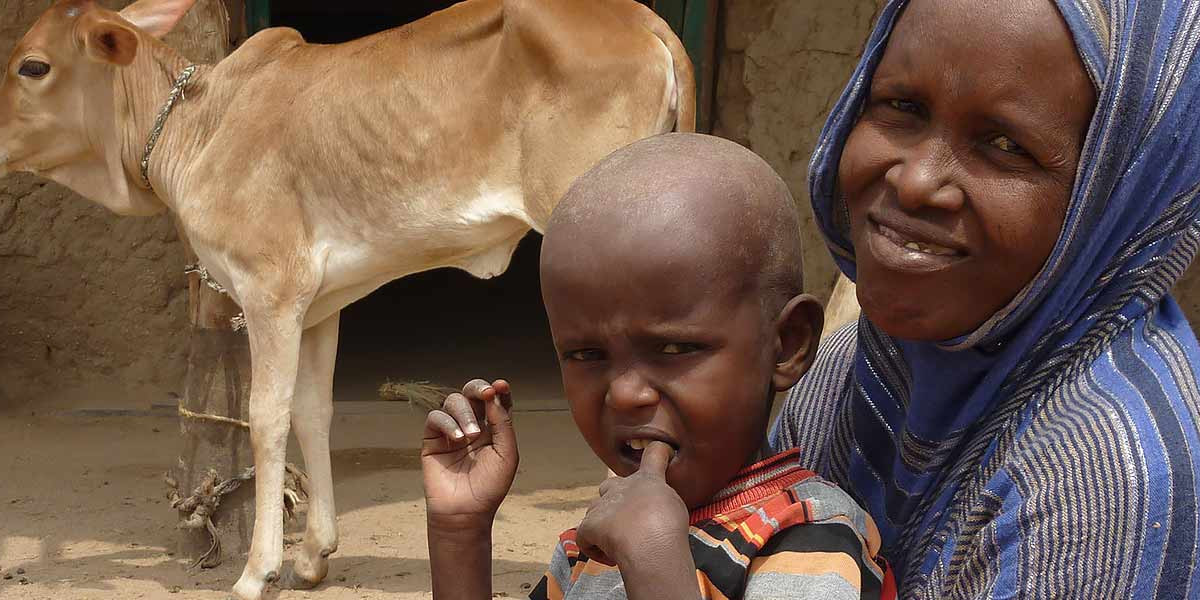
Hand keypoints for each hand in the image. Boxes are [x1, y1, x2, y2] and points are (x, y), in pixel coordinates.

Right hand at [421, 379, 517, 529]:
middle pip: (472, 393)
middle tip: (485, 393)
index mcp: (493, 429)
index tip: (500, 386)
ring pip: (453, 402)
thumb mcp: (506, 453)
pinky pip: (435, 418)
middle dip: (478, 388)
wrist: (466, 512)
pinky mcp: (433, 440)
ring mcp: (452, 432)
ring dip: (464, 412)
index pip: (495, 400)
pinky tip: (458, 439)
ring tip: (471, 435)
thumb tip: (493, 394)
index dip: (498, 389)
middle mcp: (473, 426)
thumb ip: (502, 423)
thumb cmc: (490, 486)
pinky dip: (447, 423)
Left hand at [574, 441, 689, 566]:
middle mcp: (622, 487)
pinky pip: (584, 535)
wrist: (650, 543)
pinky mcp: (589, 525)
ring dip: (604, 525)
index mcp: (648, 480)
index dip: (657, 452)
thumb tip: (656, 503)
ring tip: (620, 543)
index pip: (653, 456)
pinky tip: (610, 557)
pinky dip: (594, 547)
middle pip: (610, 485)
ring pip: (595, 511)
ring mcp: (602, 505)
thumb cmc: (669, 527)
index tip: (660, 451)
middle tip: (629, 522)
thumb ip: (663, 498)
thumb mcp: (675, 505)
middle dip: (615, 500)